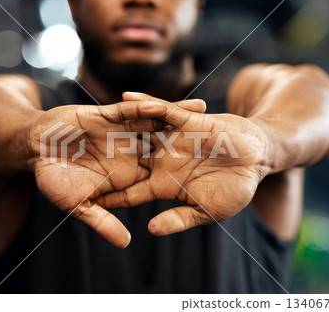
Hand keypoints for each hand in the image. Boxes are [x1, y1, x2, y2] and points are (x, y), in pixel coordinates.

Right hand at [28, 99, 206, 247]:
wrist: (36, 147)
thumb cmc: (52, 178)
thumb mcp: (77, 205)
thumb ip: (102, 221)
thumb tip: (126, 243)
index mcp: (126, 176)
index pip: (160, 177)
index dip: (185, 177)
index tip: (211, 177)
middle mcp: (129, 153)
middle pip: (167, 147)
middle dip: (191, 143)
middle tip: (222, 140)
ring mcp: (120, 133)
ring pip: (155, 125)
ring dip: (177, 118)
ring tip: (205, 112)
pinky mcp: (108, 116)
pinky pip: (130, 111)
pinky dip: (145, 108)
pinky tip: (164, 104)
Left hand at [98, 93, 270, 235]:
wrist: (258, 158)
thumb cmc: (236, 188)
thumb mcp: (207, 210)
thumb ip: (179, 219)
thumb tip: (150, 230)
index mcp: (164, 184)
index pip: (130, 192)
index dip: (110, 196)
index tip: (85, 201)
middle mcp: (162, 160)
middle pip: (124, 160)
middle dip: (100, 159)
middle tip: (70, 157)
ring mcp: (171, 140)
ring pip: (136, 132)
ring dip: (114, 127)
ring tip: (85, 120)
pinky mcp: (185, 121)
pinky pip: (160, 111)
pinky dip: (144, 104)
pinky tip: (124, 98)